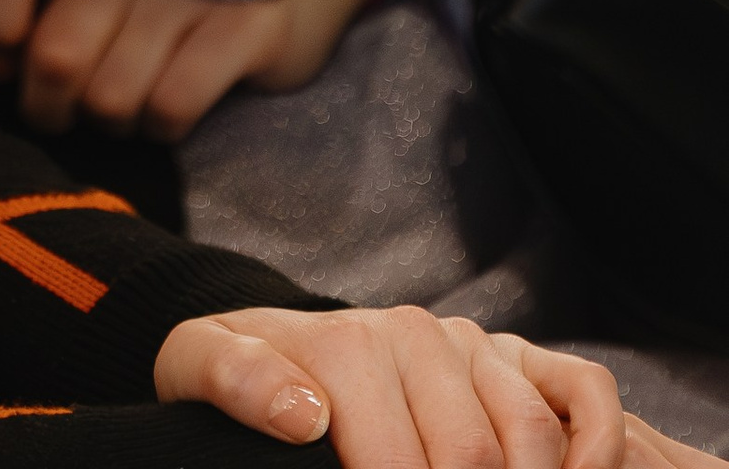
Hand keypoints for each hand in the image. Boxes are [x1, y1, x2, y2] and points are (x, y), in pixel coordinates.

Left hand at [0, 0, 377, 139]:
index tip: (3, 52)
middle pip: (57, 54)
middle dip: (45, 104)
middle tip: (55, 107)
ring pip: (112, 95)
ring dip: (106, 120)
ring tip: (114, 102)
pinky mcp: (251, 20)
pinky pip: (174, 105)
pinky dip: (158, 126)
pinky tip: (162, 106)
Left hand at [156, 307, 637, 468]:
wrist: (265, 338)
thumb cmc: (235, 373)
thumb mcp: (199, 367)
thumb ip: (234, 379)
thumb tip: (304, 414)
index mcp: (341, 343)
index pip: (399, 462)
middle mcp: (411, 332)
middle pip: (474, 458)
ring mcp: (468, 342)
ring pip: (530, 436)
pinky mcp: (509, 352)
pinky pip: (582, 395)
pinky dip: (589, 454)